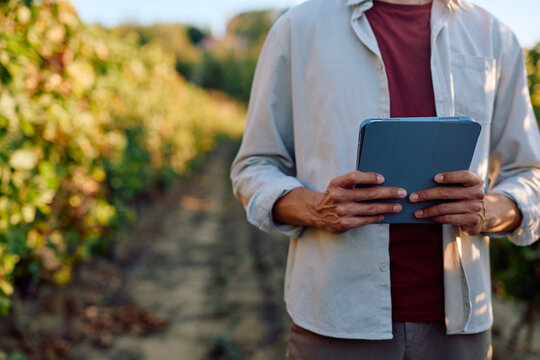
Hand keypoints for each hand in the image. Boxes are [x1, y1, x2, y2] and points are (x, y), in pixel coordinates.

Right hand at [273, 171, 406, 233]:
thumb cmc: (334, 195)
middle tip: (402, 192)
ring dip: (387, 207)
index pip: (355, 177)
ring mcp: (342, 212)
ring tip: (398, 206)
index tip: (383, 178)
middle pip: (368, 194)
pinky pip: (365, 220)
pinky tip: (384, 215)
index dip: (369, 177)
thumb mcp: (339, 184)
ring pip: (370, 209)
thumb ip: (354, 182)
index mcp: (337, 184)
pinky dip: (376, 217)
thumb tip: (381, 181)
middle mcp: (338, 197)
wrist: (317, 212)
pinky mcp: (344, 224)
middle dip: (388, 193)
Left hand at [410, 170, 484, 234]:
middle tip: (412, 197)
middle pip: (448, 192)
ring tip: (416, 212)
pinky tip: (429, 217)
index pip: (464, 176)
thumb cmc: (465, 197)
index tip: (435, 178)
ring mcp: (475, 208)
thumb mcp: (464, 187)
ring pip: (445, 208)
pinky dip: (437, 217)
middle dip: (427, 194)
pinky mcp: (472, 220)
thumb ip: (451, 183)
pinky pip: (449, 218)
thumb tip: (424, 179)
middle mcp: (477, 194)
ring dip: (428, 210)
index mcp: (475, 181)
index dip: (450, 176)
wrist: (483, 215)